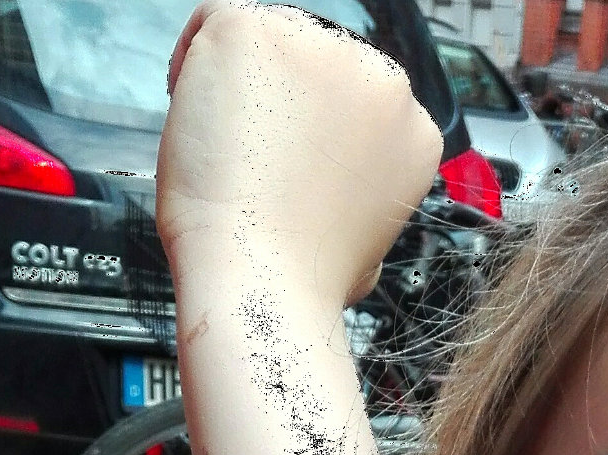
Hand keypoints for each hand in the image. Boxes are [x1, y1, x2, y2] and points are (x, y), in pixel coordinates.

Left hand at [158, 1, 442, 307]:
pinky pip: (213, 25)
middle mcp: (382, 79)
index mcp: (413, 127)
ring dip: (241, 83)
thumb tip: (336, 197)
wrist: (265, 275)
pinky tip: (199, 120)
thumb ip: (362, 197)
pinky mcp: (257, 30)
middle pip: (316, 64)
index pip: (354, 101)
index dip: (313, 130)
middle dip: (281, 100)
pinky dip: (194, 65)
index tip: (286, 165)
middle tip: (250, 157)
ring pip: (268, 42)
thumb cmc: (309, 275)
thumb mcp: (372, 244)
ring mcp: (323, 47)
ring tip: (225, 146)